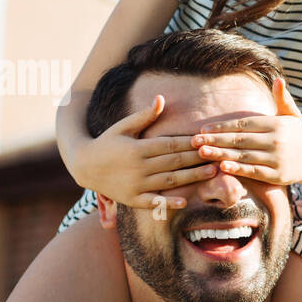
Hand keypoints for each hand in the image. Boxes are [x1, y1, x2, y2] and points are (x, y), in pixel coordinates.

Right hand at [75, 94, 217, 208]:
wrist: (83, 166)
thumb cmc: (107, 142)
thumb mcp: (123, 127)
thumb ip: (144, 116)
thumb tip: (161, 98)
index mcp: (137, 148)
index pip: (170, 144)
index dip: (190, 142)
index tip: (206, 139)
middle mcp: (138, 167)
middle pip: (174, 162)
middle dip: (197, 158)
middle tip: (218, 155)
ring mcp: (136, 184)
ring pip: (169, 181)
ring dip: (192, 177)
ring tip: (212, 172)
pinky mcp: (133, 199)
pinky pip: (153, 202)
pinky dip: (167, 203)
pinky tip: (184, 201)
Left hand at [192, 77, 301, 186]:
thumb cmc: (298, 136)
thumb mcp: (293, 115)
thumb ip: (283, 98)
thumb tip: (279, 79)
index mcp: (276, 124)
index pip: (244, 124)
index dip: (222, 127)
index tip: (203, 129)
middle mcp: (276, 140)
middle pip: (240, 139)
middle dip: (215, 140)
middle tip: (194, 141)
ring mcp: (277, 158)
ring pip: (244, 155)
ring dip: (221, 154)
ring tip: (202, 153)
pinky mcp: (277, 175)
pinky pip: (254, 171)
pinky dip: (239, 169)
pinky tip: (223, 167)